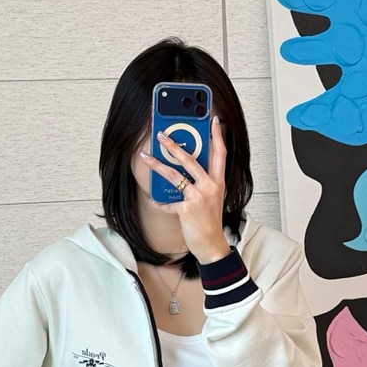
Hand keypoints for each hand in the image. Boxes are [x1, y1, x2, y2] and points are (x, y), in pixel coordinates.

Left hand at [141, 115, 229, 263]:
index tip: (212, 121)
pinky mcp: (187, 209)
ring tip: (146, 156)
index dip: (217, 136)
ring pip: (175, 176)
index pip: (220, 154)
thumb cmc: (210, 222)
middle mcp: (210, 186)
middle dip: (174, 145)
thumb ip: (202, 182)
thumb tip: (184, 169)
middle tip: (161, 135)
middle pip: (190, 159)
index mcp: (218, 182)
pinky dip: (159, 202)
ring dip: (157, 165)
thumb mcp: (212, 198)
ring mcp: (198, 197)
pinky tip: (154, 199)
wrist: (212, 244)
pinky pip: (168, 202)